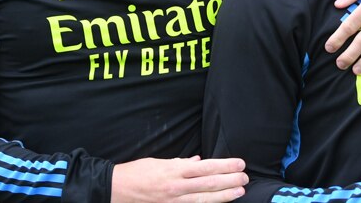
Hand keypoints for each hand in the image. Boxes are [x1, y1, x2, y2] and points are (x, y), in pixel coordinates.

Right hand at [111, 155, 246, 202]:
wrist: (115, 190)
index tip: (239, 164)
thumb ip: (180, 163)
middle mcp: (176, 185)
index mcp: (174, 169)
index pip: (206, 167)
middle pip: (209, 183)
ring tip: (239, 191)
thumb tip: (198, 161)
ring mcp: (173, 200)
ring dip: (224, 195)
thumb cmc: (136, 173)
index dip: (225, 166)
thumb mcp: (158, 162)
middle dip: (230, 180)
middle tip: (245, 178)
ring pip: (204, 199)